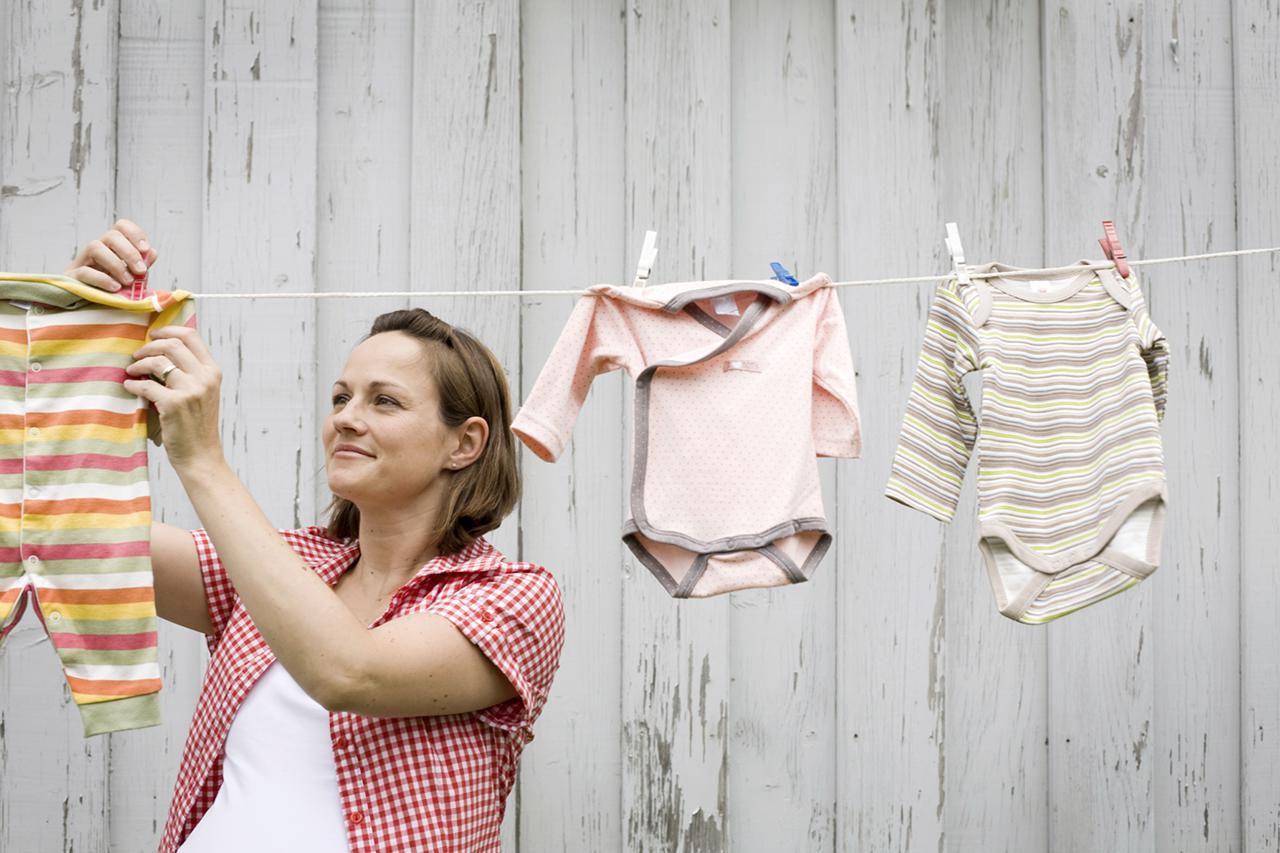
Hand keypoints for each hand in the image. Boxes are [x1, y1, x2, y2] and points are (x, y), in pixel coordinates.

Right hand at [66, 218, 156, 290]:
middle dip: (129, 253)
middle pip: (111, 236)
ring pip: (95, 248)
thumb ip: (142, 264)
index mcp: (112, 245)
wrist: (86, 302)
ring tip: (128, 281)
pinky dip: (103, 279)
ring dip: (116, 265)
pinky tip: (115, 287)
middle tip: (141, 270)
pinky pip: (85, 271)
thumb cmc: (111, 286)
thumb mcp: (131, 275)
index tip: (145, 249)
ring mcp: (82, 261)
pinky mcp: (72, 277)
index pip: (122, 226)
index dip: (135, 234)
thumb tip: (152, 252)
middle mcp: (97, 248)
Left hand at [124, 326, 223, 470]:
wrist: (201, 455)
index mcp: (213, 371)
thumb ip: (191, 372)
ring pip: (157, 362)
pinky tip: (130, 386)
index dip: (168, 330)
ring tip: (132, 371)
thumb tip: (161, 351)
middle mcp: (205, 377)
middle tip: (137, 355)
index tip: (153, 334)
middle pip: (172, 344)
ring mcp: (190, 390)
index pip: (191, 336)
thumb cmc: (198, 425)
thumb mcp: (204, 393)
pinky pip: (146, 385)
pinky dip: (133, 384)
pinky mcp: (174, 404)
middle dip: (149, 346)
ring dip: (139, 364)